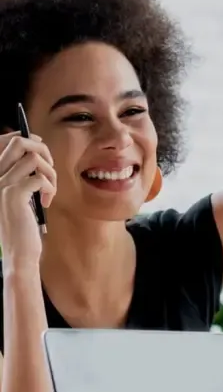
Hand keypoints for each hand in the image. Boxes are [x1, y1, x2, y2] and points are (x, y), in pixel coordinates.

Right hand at [0, 132, 55, 267]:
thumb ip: (24, 176)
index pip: (5, 141)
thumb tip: (39, 153)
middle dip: (42, 150)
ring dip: (50, 173)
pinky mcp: (14, 195)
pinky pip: (40, 178)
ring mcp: (3, 185)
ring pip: (34, 159)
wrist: (19, 253)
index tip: (41, 148)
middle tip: (50, 170)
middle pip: (19, 142)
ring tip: (49, 191)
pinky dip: (49, 188)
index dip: (27, 138)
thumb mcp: (21, 197)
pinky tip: (46, 202)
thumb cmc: (23, 226)